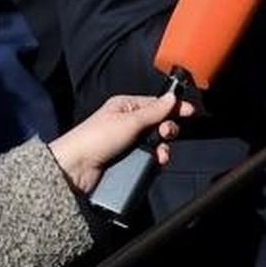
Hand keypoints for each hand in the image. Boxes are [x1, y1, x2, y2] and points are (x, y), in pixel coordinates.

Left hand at [47, 92, 191, 194]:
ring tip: (159, 154)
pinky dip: (155, 162)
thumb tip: (171, 98)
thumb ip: (154, 111)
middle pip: (158, 125)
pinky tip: (155, 163)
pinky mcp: (127, 162)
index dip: (172, 107)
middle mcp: (127, 124)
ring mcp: (127, 144)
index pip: (155, 104)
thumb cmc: (96, 138)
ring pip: (156, 145)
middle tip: (165, 134)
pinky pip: (149, 161)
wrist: (77, 169)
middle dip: (167, 129)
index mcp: (125, 107)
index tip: (189, 112)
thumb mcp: (129, 121)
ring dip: (163, 149)